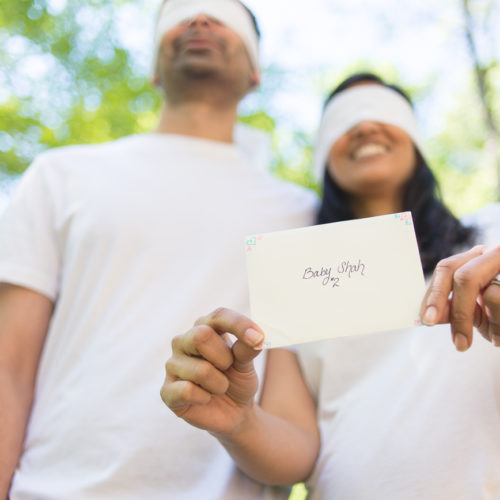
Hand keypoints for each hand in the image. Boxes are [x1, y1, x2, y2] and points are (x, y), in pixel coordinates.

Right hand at [160, 308, 264, 434]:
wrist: (234, 412)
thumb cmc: (237, 378)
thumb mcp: (247, 363)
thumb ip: (248, 349)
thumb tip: (255, 338)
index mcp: (205, 326)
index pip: (219, 316)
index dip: (239, 325)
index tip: (259, 338)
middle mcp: (184, 341)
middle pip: (201, 336)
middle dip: (224, 358)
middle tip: (228, 368)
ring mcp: (172, 365)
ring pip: (200, 370)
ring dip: (220, 384)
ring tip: (218, 387)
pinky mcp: (167, 390)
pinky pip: (188, 391)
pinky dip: (205, 398)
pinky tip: (205, 398)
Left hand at [420, 245, 499, 350]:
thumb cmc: (498, 314)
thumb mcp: (474, 311)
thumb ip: (450, 309)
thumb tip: (427, 316)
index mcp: (476, 258)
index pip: (447, 268)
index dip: (434, 295)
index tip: (426, 321)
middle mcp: (494, 254)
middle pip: (465, 277)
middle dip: (459, 312)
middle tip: (458, 343)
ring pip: (492, 294)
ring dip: (493, 323)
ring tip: (497, 336)